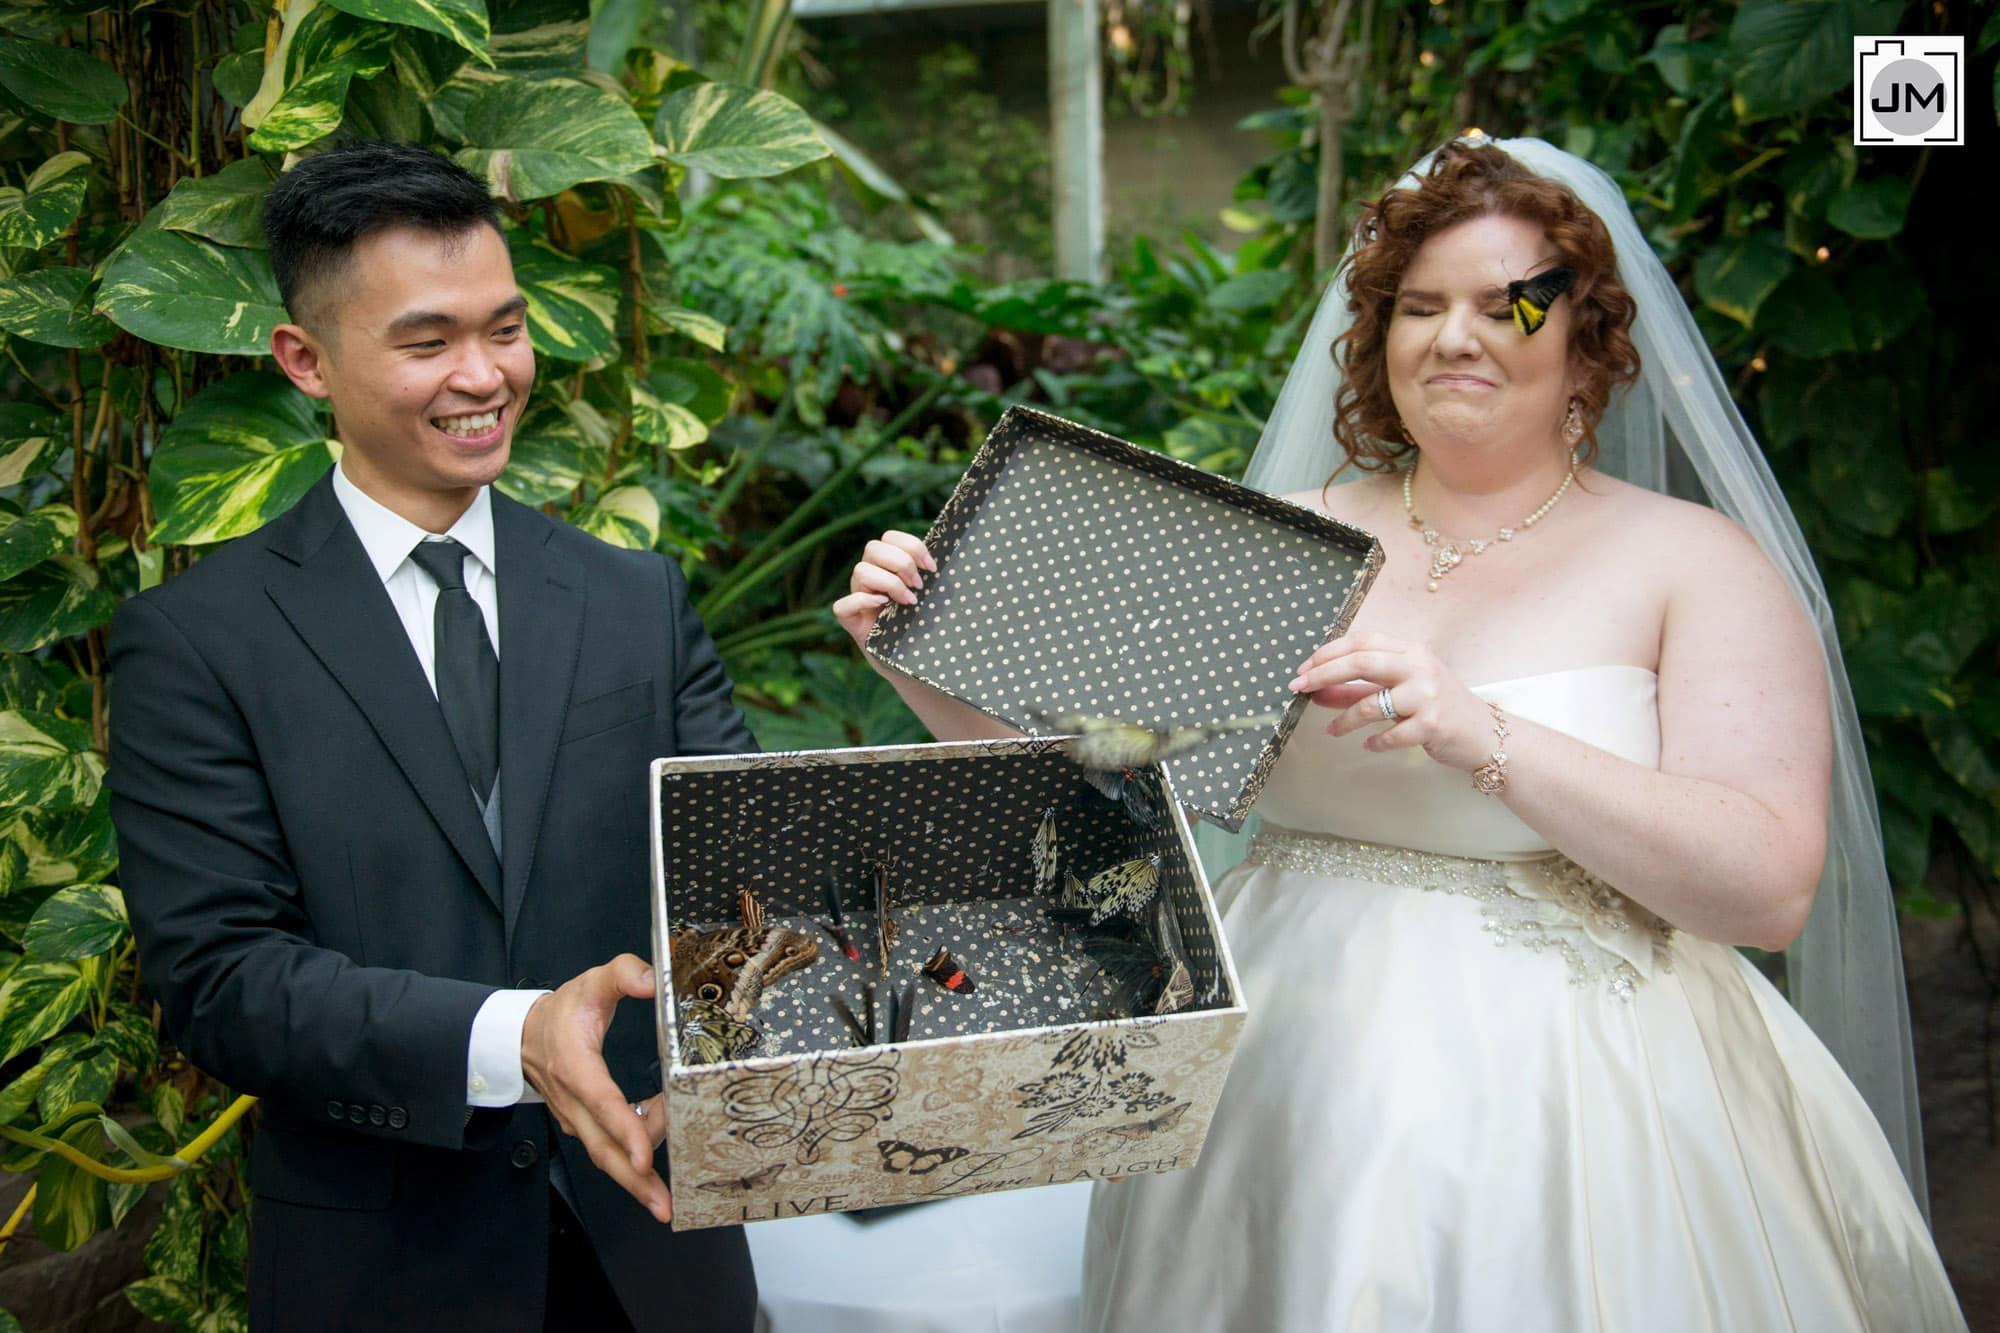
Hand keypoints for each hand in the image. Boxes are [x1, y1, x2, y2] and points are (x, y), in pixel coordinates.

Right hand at [522, 954, 671, 1222]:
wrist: (523, 1035)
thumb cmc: (562, 1013)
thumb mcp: (591, 983)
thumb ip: (624, 974)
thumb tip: (654, 980)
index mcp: (577, 1068)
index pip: (603, 1104)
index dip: (625, 1131)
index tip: (644, 1157)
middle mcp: (575, 1102)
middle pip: (603, 1149)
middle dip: (634, 1181)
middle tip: (663, 1205)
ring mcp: (577, 1118)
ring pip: (605, 1156)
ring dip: (634, 1179)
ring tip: (666, 1195)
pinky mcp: (582, 1125)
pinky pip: (606, 1148)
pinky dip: (630, 1160)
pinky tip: (655, 1159)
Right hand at [832, 531, 935, 651]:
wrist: (909, 660)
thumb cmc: (920, 625)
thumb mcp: (928, 597)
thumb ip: (929, 577)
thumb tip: (945, 562)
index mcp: (886, 565)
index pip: (890, 537)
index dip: (911, 546)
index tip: (931, 567)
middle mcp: (868, 577)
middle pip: (873, 547)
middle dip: (901, 563)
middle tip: (919, 585)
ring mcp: (857, 597)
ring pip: (861, 570)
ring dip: (889, 583)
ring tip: (909, 601)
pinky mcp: (849, 620)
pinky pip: (843, 605)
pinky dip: (863, 601)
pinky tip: (883, 606)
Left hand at [1288, 631, 1490, 771]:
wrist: (1484, 733)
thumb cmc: (1438, 707)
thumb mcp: (1400, 690)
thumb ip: (1359, 690)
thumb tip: (1318, 692)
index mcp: (1410, 651)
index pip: (1362, 641)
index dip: (1328, 653)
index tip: (1304, 669)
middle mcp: (1419, 667)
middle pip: (1361, 662)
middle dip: (1323, 674)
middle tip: (1299, 688)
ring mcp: (1427, 695)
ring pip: (1370, 704)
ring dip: (1343, 720)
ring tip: (1331, 731)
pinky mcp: (1432, 725)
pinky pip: (1389, 735)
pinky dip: (1373, 742)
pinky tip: (1368, 745)